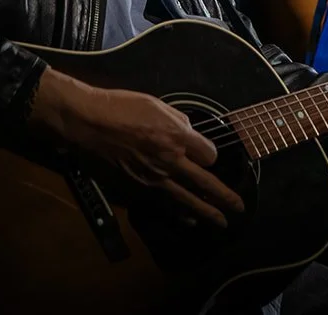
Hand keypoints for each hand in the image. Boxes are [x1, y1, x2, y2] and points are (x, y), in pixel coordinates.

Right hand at [29, 69, 243, 227]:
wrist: (87, 125)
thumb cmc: (121, 108)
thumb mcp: (157, 105)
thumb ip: (178, 122)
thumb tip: (188, 132)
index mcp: (177, 137)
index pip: (209, 155)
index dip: (210, 155)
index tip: (207, 155)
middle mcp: (170, 162)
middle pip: (206, 183)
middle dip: (226, 197)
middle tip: (239, 207)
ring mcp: (154, 180)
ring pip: (187, 202)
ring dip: (207, 214)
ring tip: (221, 222)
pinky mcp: (137, 191)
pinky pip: (163, 206)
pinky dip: (178, 215)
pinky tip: (188, 220)